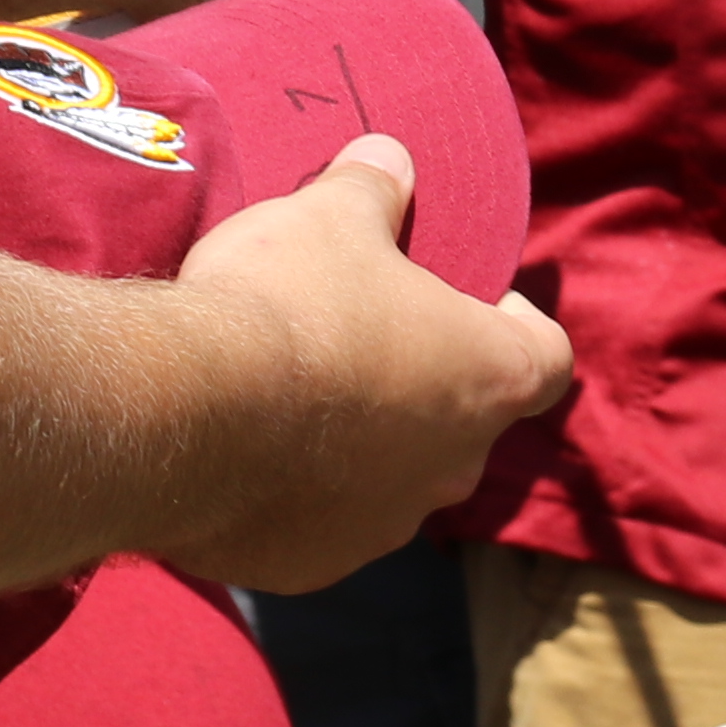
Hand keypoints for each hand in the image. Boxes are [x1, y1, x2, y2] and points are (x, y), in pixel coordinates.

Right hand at [152, 138, 572, 593]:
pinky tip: (246, 451)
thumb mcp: (330, 215)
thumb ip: (372, 187)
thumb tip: (389, 158)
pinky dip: (298, 493)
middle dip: (426, 380)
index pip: (547, 355)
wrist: (178, 416)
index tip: (472, 294)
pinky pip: (320, 523)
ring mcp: (382, 528)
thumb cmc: (284, 304)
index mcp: (485, 377)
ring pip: (393, 479)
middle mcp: (452, 467)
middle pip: (465, 419)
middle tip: (366, 334)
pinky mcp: (310, 568)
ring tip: (294, 396)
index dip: (518, 321)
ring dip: (362, 444)